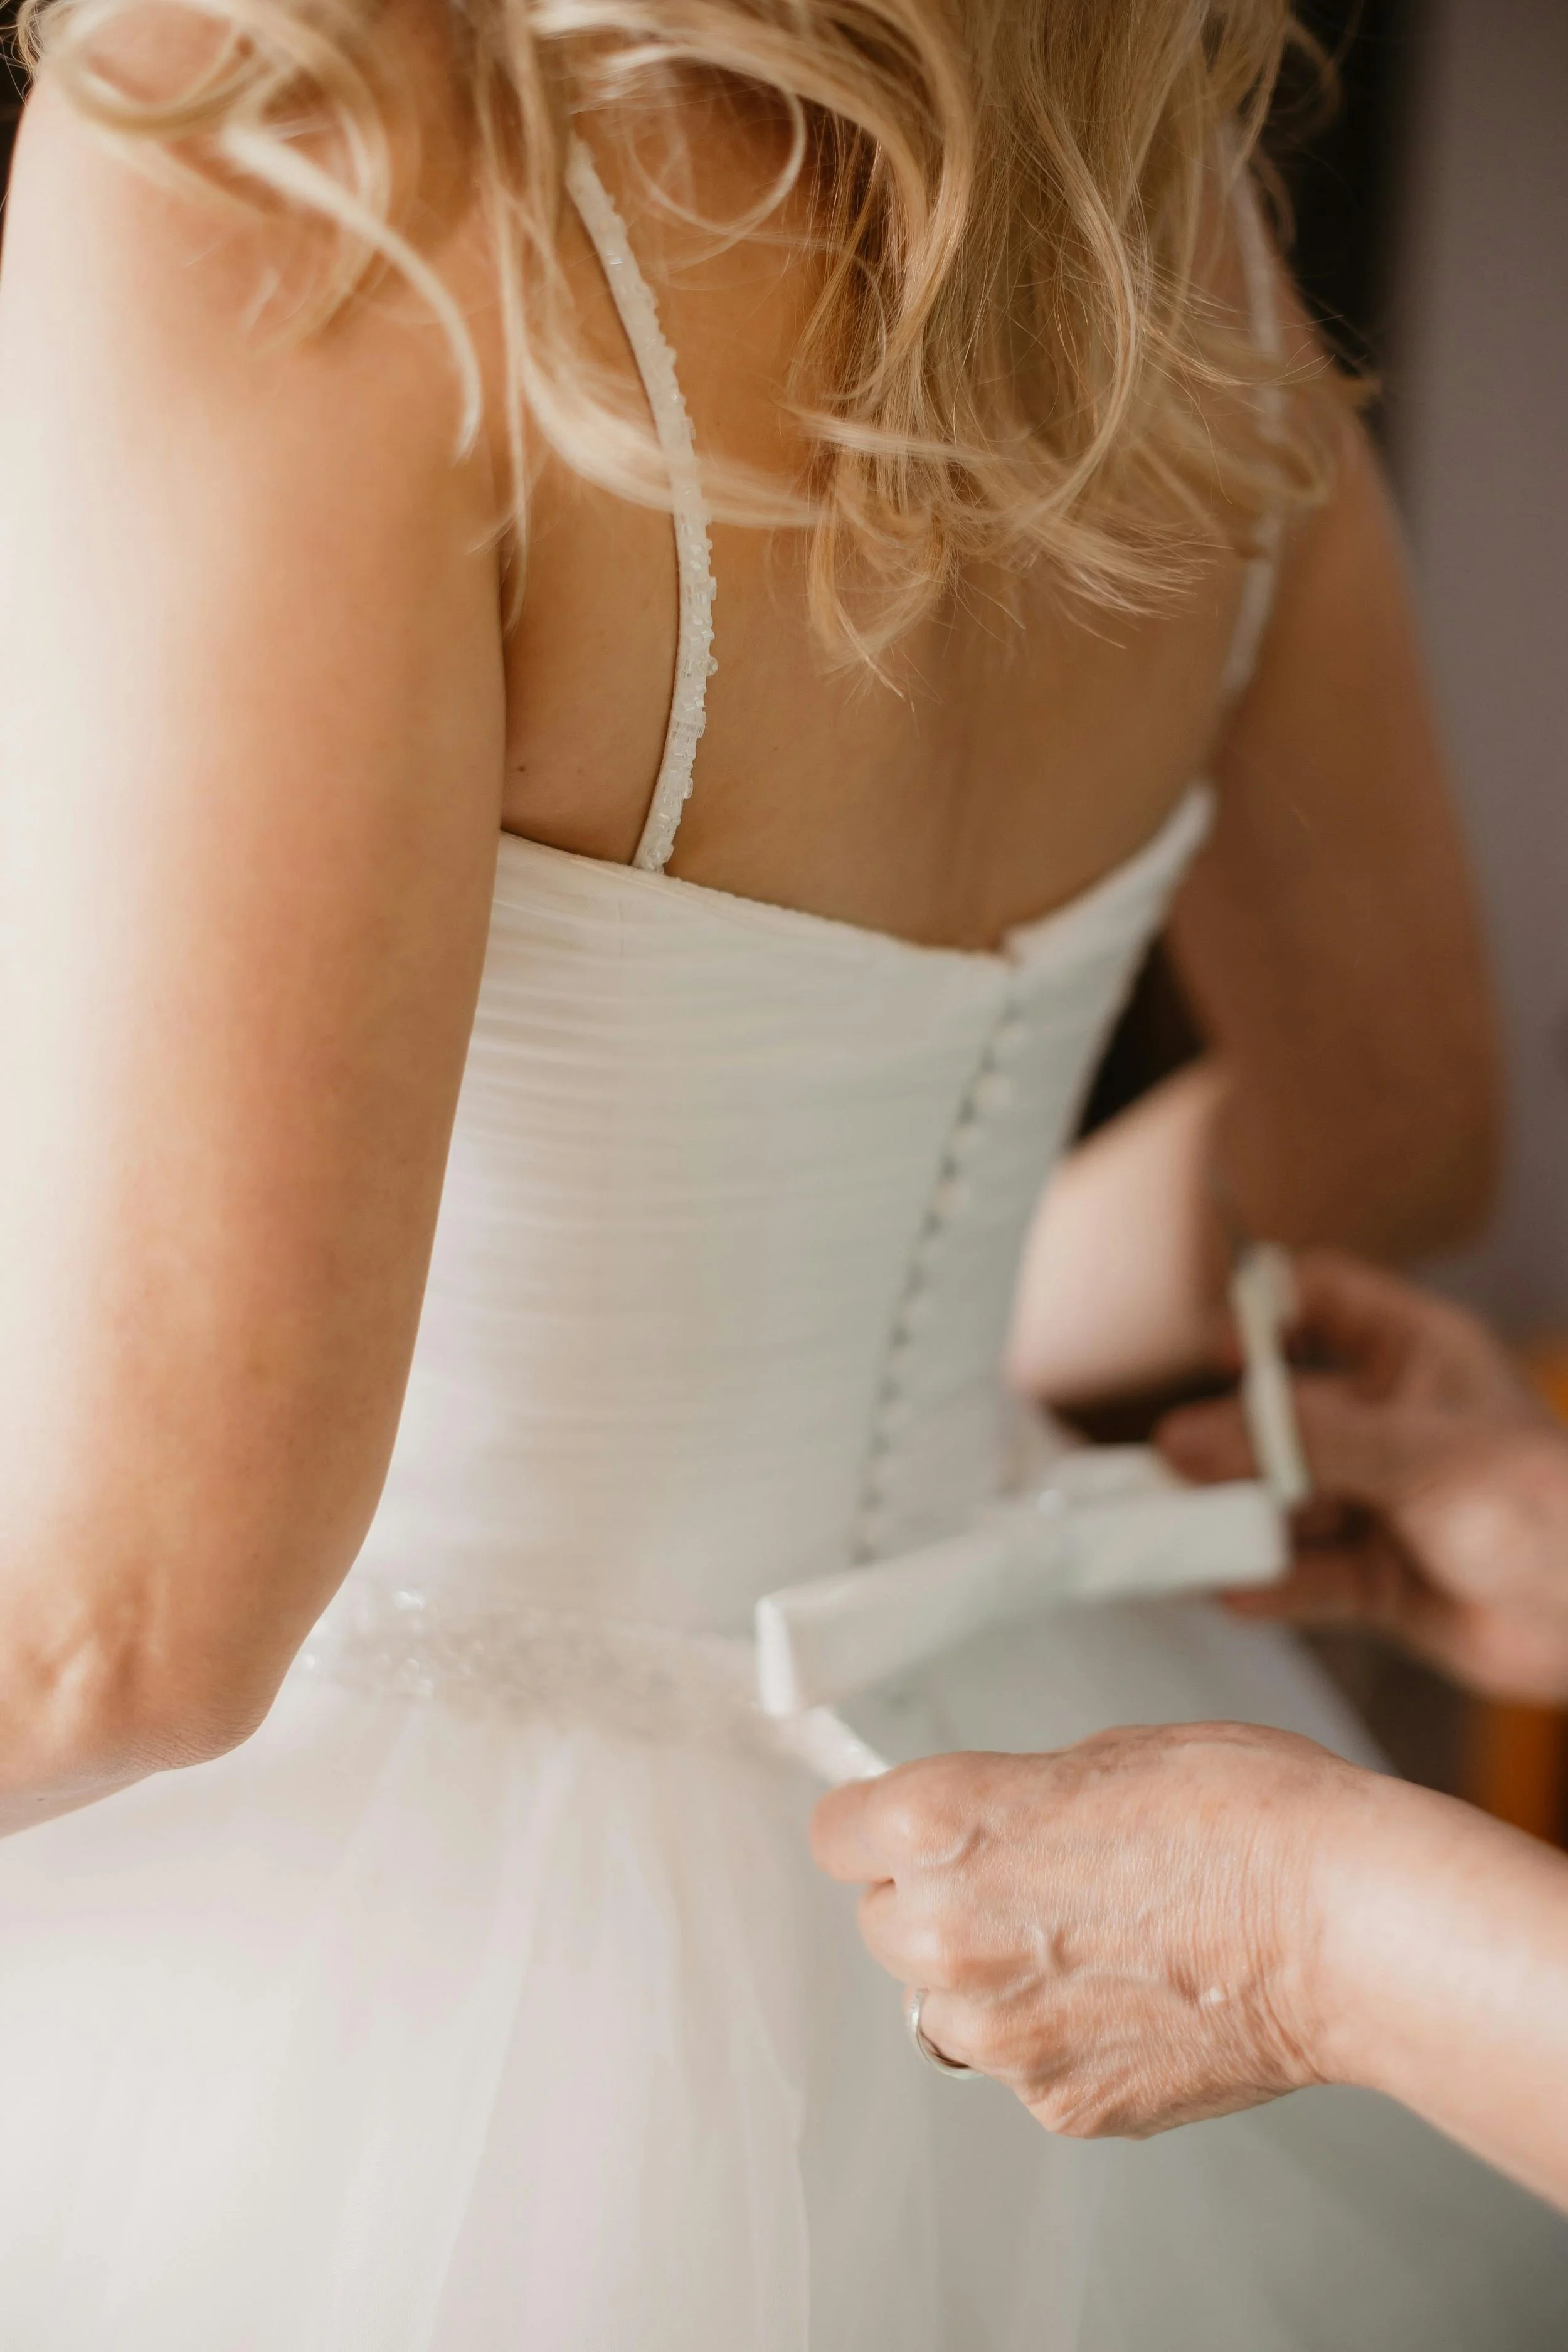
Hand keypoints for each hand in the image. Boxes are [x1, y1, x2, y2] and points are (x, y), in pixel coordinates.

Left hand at [811, 1726, 1370, 2137]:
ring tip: (1093, 1947)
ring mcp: (1001, 2034)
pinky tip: (1135, 1998)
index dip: (875, 1827)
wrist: (1341, 1924)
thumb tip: (988, 1826)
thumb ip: (1013, 1800)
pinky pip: (1025, 2069)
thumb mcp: (1105, 1755)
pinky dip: (1063, 2042)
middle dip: (936, 1905)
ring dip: (993, 1982)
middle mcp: (947, 1933)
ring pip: (949, 2010)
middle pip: (884, 1926)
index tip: (896, 1831)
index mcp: (942, 1824)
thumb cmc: (1247, 1817)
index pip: (837, 1834)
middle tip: (1027, 1884)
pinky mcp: (1059, 2105)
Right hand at [1158, 1251, 1567, 1702]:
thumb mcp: (1414, 1454)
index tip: (1219, 1357)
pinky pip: (1299, 1576)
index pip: (1319, 1301)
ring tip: (1193, 1537)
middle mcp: (1386, 1425)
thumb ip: (1297, 1445)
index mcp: (1411, 1358)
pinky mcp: (1374, 1580)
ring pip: (1279, 1500)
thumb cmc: (1547, 1509)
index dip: (1262, 1315)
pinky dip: (1266, 1584)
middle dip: (1227, 1444)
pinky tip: (1236, 1588)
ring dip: (1238, 1521)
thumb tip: (1183, 1439)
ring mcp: (1378, 1503)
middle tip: (1173, 1472)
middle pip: (1277, 1413)